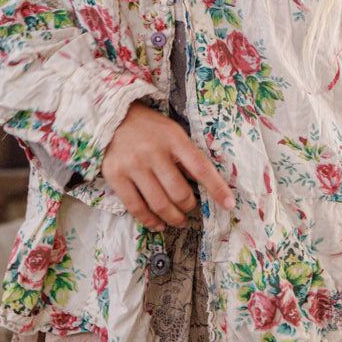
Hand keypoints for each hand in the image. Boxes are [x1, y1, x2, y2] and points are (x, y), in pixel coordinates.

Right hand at [101, 100, 235, 230]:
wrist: (112, 117)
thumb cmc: (149, 127)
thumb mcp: (172, 133)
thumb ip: (186, 156)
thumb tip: (204, 184)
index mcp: (173, 138)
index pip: (200, 167)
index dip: (216, 188)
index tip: (229, 204)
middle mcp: (153, 152)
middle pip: (179, 192)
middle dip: (189, 206)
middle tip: (190, 209)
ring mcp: (133, 165)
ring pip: (159, 203)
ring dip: (173, 218)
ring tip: (178, 220)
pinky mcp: (115, 175)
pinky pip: (136, 207)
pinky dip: (150, 221)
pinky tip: (158, 224)